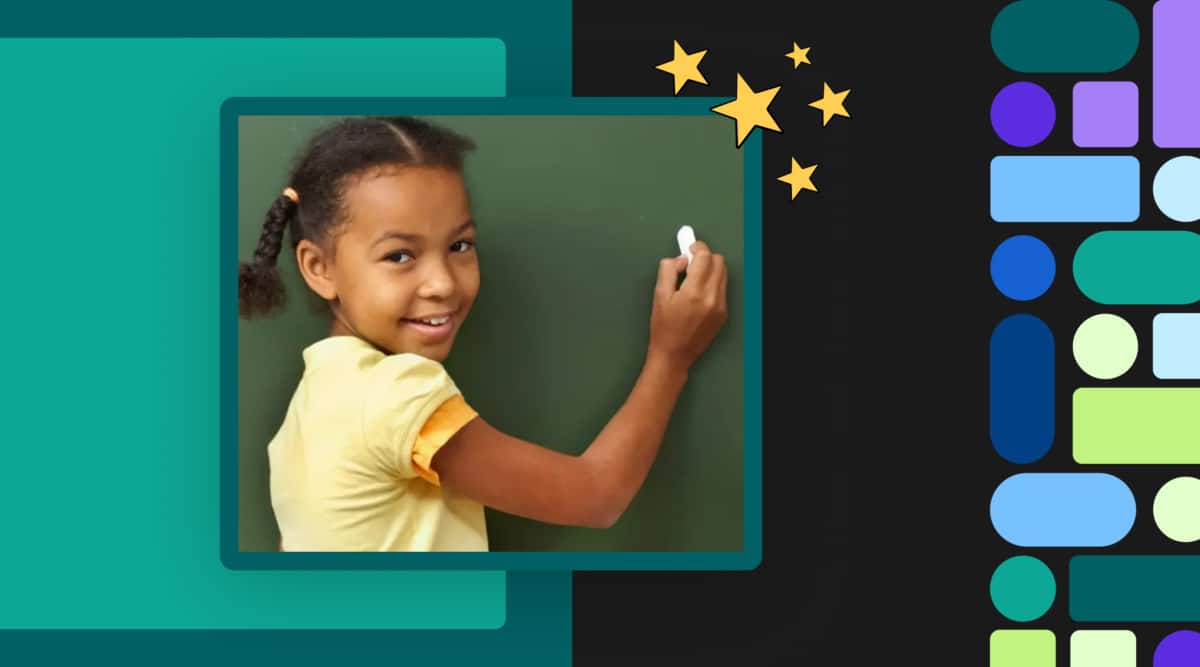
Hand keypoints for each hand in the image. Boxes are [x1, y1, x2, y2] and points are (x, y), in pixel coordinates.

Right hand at [647, 240, 728, 370]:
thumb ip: (668, 270)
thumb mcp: (658, 295)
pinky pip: (722, 289)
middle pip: (719, 262)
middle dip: (705, 257)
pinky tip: (698, 293)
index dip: (697, 247)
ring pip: (723, 275)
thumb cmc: (663, 327)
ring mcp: (720, 306)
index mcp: (695, 292)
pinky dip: (712, 284)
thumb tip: (681, 259)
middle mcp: (712, 298)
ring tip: (692, 279)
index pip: (705, 257)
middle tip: (689, 263)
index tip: (689, 247)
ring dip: (710, 270)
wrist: (674, 355)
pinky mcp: (723, 314)